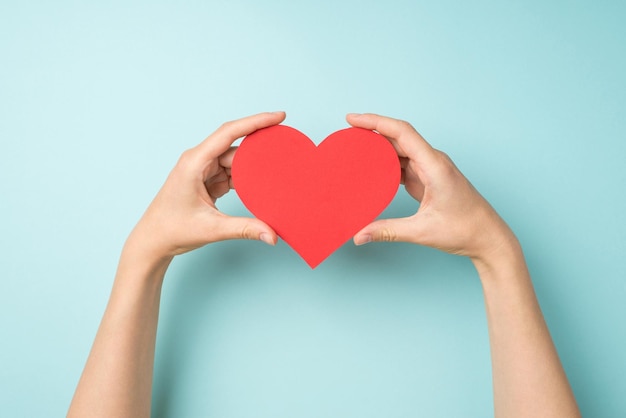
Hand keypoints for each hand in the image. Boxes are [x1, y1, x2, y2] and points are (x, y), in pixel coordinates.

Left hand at [125, 112, 284, 261]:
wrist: (153, 241)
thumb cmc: (172, 229)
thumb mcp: (212, 229)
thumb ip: (245, 229)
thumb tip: (272, 235)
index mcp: (194, 162)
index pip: (229, 132)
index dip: (255, 121)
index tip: (278, 116)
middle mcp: (198, 160)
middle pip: (235, 147)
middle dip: (259, 149)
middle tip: (284, 150)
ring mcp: (202, 170)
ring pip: (235, 161)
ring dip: (253, 168)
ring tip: (275, 172)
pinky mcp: (207, 180)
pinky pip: (231, 172)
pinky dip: (246, 178)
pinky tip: (259, 184)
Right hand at [347, 113, 517, 262]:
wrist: (488, 237)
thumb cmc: (465, 229)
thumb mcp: (422, 231)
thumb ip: (388, 231)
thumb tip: (359, 236)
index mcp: (434, 165)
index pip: (401, 132)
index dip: (375, 122)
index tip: (353, 119)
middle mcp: (433, 161)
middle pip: (398, 137)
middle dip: (372, 131)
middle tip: (346, 134)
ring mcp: (431, 169)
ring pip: (400, 150)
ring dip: (378, 148)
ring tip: (354, 149)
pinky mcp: (429, 179)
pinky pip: (404, 164)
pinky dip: (386, 164)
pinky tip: (372, 169)